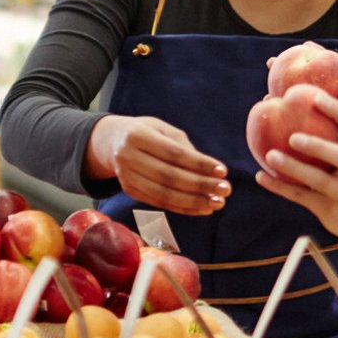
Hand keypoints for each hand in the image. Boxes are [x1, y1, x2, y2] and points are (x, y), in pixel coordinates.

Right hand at [87, 115, 229, 215]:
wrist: (111, 142)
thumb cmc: (146, 132)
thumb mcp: (163, 129)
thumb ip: (185, 147)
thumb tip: (211, 170)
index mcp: (137, 135)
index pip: (174, 154)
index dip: (199, 164)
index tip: (222, 171)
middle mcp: (128, 157)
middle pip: (169, 176)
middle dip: (201, 185)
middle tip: (225, 189)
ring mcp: (126, 177)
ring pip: (164, 194)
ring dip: (195, 201)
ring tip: (217, 202)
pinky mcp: (129, 191)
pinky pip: (160, 203)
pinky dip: (183, 208)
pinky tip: (202, 208)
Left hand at [253, 91, 337, 243]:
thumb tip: (315, 101)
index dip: (335, 110)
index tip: (315, 96)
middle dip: (317, 146)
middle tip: (292, 136)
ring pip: (317, 179)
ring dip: (293, 168)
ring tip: (270, 155)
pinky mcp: (328, 209)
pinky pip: (301, 196)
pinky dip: (280, 186)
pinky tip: (261, 177)